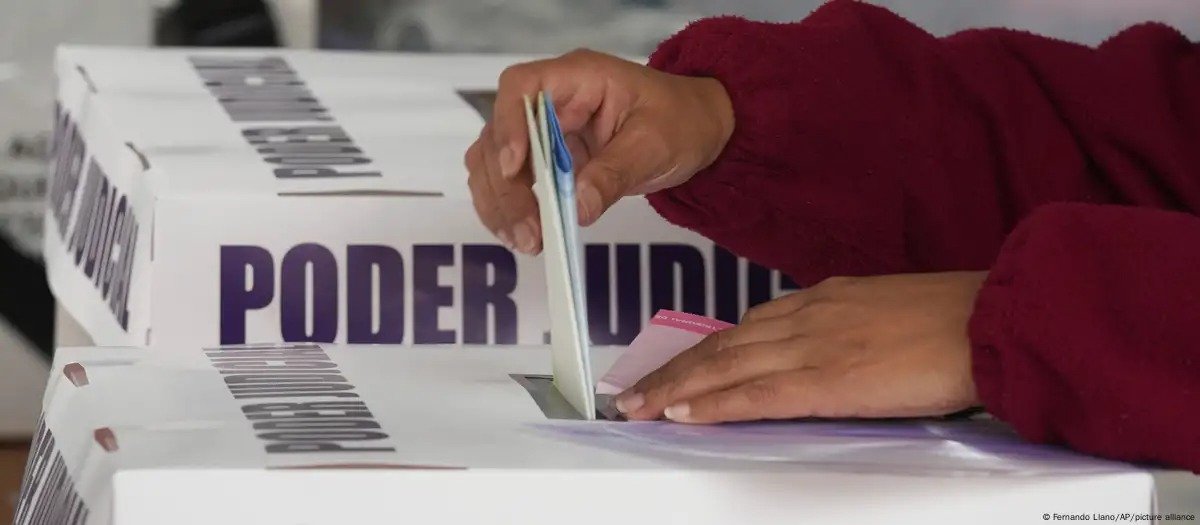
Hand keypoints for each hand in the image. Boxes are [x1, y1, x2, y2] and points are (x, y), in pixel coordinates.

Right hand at [464, 49, 733, 253]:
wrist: (697, 128)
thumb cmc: (680, 121)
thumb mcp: (655, 145)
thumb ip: (614, 174)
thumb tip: (575, 208)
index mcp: (578, 77)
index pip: (522, 87)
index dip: (508, 125)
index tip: (515, 169)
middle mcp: (551, 99)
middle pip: (499, 133)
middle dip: (506, 187)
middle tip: (530, 232)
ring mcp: (542, 129)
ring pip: (493, 161)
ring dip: (499, 203)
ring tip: (526, 242)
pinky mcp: (543, 159)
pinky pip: (508, 182)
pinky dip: (507, 209)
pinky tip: (521, 236)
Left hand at [614, 272, 987, 422]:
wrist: (991, 319)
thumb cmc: (955, 319)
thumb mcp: (887, 313)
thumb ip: (848, 329)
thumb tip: (830, 351)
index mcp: (823, 300)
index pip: (745, 327)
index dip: (704, 350)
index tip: (679, 366)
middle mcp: (807, 317)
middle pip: (722, 345)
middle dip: (674, 370)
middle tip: (636, 390)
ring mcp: (812, 345)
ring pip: (724, 366)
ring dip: (676, 387)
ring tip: (640, 406)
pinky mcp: (826, 378)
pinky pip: (754, 394)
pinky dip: (713, 404)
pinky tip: (683, 414)